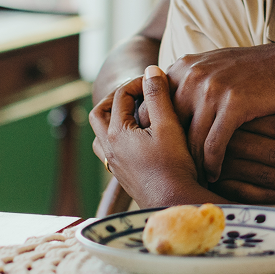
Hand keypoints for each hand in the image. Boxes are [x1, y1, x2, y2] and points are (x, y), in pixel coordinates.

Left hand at [89, 67, 203, 206]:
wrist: (173, 204)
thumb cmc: (174, 165)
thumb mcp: (168, 125)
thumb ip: (158, 95)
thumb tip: (149, 69)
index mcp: (116, 133)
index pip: (120, 95)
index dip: (139, 83)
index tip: (158, 82)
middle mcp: (108, 148)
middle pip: (99, 113)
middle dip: (117, 98)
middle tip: (138, 92)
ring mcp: (113, 164)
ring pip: (100, 134)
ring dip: (113, 118)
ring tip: (135, 113)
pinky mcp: (122, 174)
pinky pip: (108, 149)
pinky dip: (118, 136)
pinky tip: (138, 138)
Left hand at [166, 41, 274, 179]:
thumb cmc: (258, 72)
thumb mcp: (216, 68)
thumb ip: (190, 84)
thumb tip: (167, 113)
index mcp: (184, 66)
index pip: (156, 106)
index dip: (156, 132)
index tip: (160, 153)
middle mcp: (192, 75)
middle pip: (169, 124)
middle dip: (172, 151)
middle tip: (176, 171)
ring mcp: (211, 88)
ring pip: (191, 139)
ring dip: (193, 163)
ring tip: (195, 178)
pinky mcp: (232, 103)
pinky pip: (213, 145)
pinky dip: (213, 164)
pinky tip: (216, 175)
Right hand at [210, 115, 274, 202]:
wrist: (175, 143)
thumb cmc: (220, 124)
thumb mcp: (241, 109)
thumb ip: (270, 110)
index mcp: (240, 115)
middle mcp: (231, 139)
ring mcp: (223, 163)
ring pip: (269, 174)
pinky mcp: (216, 184)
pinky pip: (249, 193)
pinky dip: (274, 194)